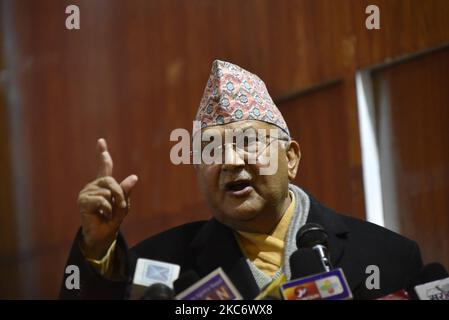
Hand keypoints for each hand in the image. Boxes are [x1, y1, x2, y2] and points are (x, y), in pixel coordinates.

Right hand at [77, 138, 137, 258]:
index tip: (101, 141)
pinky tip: (101, 214)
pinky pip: (101, 200)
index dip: (102, 153)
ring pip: (107, 191)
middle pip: (111, 180)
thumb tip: (134, 177)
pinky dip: (106, 209)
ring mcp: (86, 192)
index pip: (104, 166)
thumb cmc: (112, 220)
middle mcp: (93, 186)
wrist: (103, 236)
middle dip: (119, 193)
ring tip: (107, 212)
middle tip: (120, 206)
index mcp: (104, 185)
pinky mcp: (82, 201)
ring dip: (112, 204)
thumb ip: (126, 191)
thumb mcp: (123, 205)